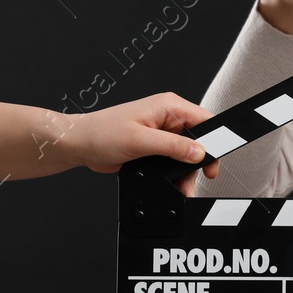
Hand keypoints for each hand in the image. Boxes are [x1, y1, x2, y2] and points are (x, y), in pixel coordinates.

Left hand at [57, 92, 221, 195]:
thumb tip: (199, 152)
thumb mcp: (141, 141)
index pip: (205, 120)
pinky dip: (175, 173)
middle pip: (199, 140)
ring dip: (185, 171)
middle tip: (197, 179)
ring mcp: (161, 131)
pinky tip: (172, 183)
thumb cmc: (101, 133)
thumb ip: (173, 147)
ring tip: (181, 186)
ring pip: (187, 153)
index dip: (214, 141)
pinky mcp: (154, 145)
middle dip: (198, 162)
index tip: (212, 161)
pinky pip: (174, 159)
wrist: (78, 144)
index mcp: (169, 106)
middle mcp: (168, 117)